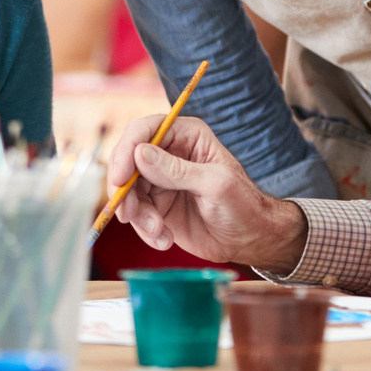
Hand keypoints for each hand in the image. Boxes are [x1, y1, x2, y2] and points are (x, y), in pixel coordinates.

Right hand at [107, 115, 306, 271]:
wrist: (250, 240)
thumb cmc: (243, 205)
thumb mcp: (215, 184)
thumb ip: (177, 170)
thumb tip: (139, 153)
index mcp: (186, 136)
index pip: (144, 130)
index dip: (126, 150)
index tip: (120, 178)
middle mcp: (168, 154)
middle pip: (127, 161)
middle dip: (124, 190)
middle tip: (127, 213)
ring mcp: (160, 181)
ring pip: (128, 191)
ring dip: (138, 215)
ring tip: (159, 231)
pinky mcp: (157, 206)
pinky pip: (136, 215)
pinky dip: (145, 230)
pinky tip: (164, 240)